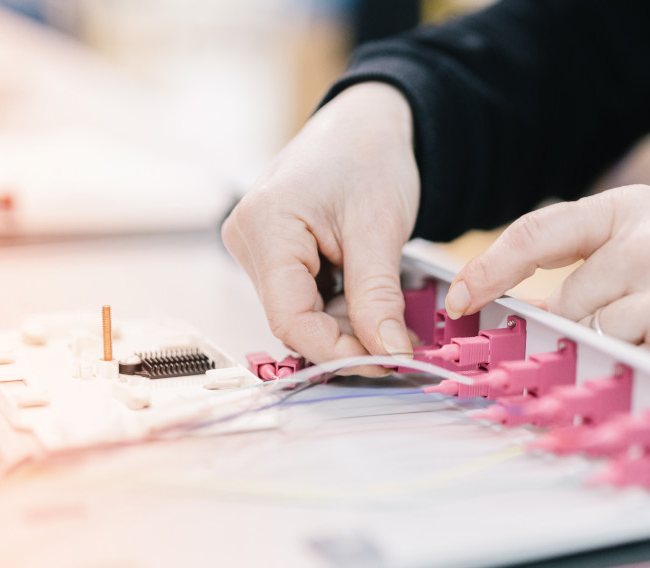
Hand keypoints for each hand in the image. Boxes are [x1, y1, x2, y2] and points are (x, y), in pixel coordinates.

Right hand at [222, 83, 418, 371]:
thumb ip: (379, 296)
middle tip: (398, 345)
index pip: (289, 318)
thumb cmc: (368, 155)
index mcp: (265, 226)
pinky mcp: (274, 255)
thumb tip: (388, 352)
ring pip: (302, 314)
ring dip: (348, 325)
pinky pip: (306, 299)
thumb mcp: (380, 228)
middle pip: (294, 319)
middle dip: (348, 339)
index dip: (336, 350)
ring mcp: (259, 249)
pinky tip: (371, 300)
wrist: (366, 123)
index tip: (385, 362)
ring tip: (391, 316)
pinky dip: (342, 308)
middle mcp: (250, 241)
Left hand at [444, 185, 649, 385]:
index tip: (459, 297)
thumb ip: (591, 271)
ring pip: (592, 332)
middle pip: (564, 300)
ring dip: (620, 350)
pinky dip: (644, 367)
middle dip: (582, 331)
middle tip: (634, 335)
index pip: (536, 233)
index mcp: (632, 209)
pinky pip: (624, 357)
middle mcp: (645, 235)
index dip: (488, 268)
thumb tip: (521, 312)